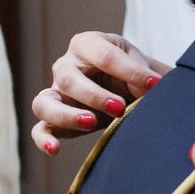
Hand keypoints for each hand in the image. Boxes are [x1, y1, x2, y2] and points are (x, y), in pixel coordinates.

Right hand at [30, 31, 166, 154]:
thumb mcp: (140, 65)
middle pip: (69, 79)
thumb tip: (149, 89)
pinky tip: (55, 149)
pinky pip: (40, 129)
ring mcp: (56, 92)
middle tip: (120, 107)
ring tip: (91, 122)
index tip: (154, 84)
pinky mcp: (54, 118)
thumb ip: (142, 76)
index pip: (104, 56)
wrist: (129, 88)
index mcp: (88, 44)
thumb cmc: (132, 71)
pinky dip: (44, 139)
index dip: (130, 71)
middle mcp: (66, 66)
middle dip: (96, 95)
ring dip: (67, 115)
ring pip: (45, 103)